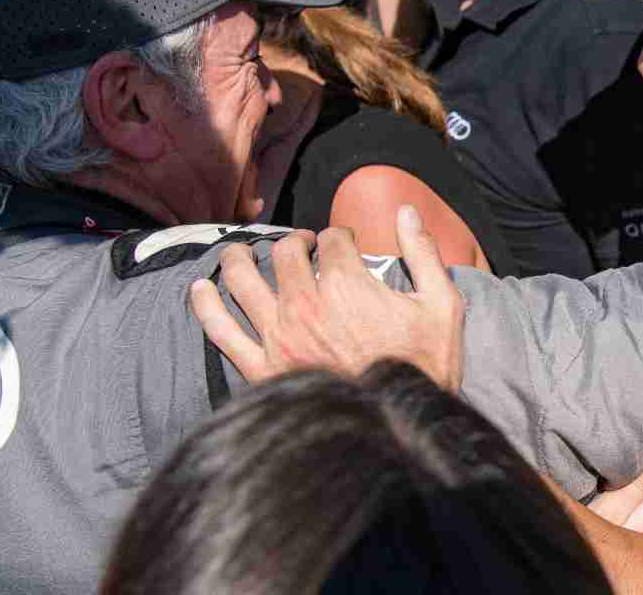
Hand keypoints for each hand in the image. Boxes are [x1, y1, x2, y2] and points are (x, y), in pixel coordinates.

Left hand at [192, 205, 464, 389]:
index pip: (332, 239)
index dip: (339, 236)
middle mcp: (305, 303)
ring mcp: (278, 336)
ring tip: (240, 252)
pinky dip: (206, 306)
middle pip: (285, 253)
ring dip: (240, 258)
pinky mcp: (261, 368)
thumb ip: (423, 253)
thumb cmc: (424, 368)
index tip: (344, 244)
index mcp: (346, 283)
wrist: (399, 431)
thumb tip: (406, 211)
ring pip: (244, 280)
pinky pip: (221, 331)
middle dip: (295, 242)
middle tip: (302, 248)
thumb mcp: (441, 305)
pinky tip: (200, 288)